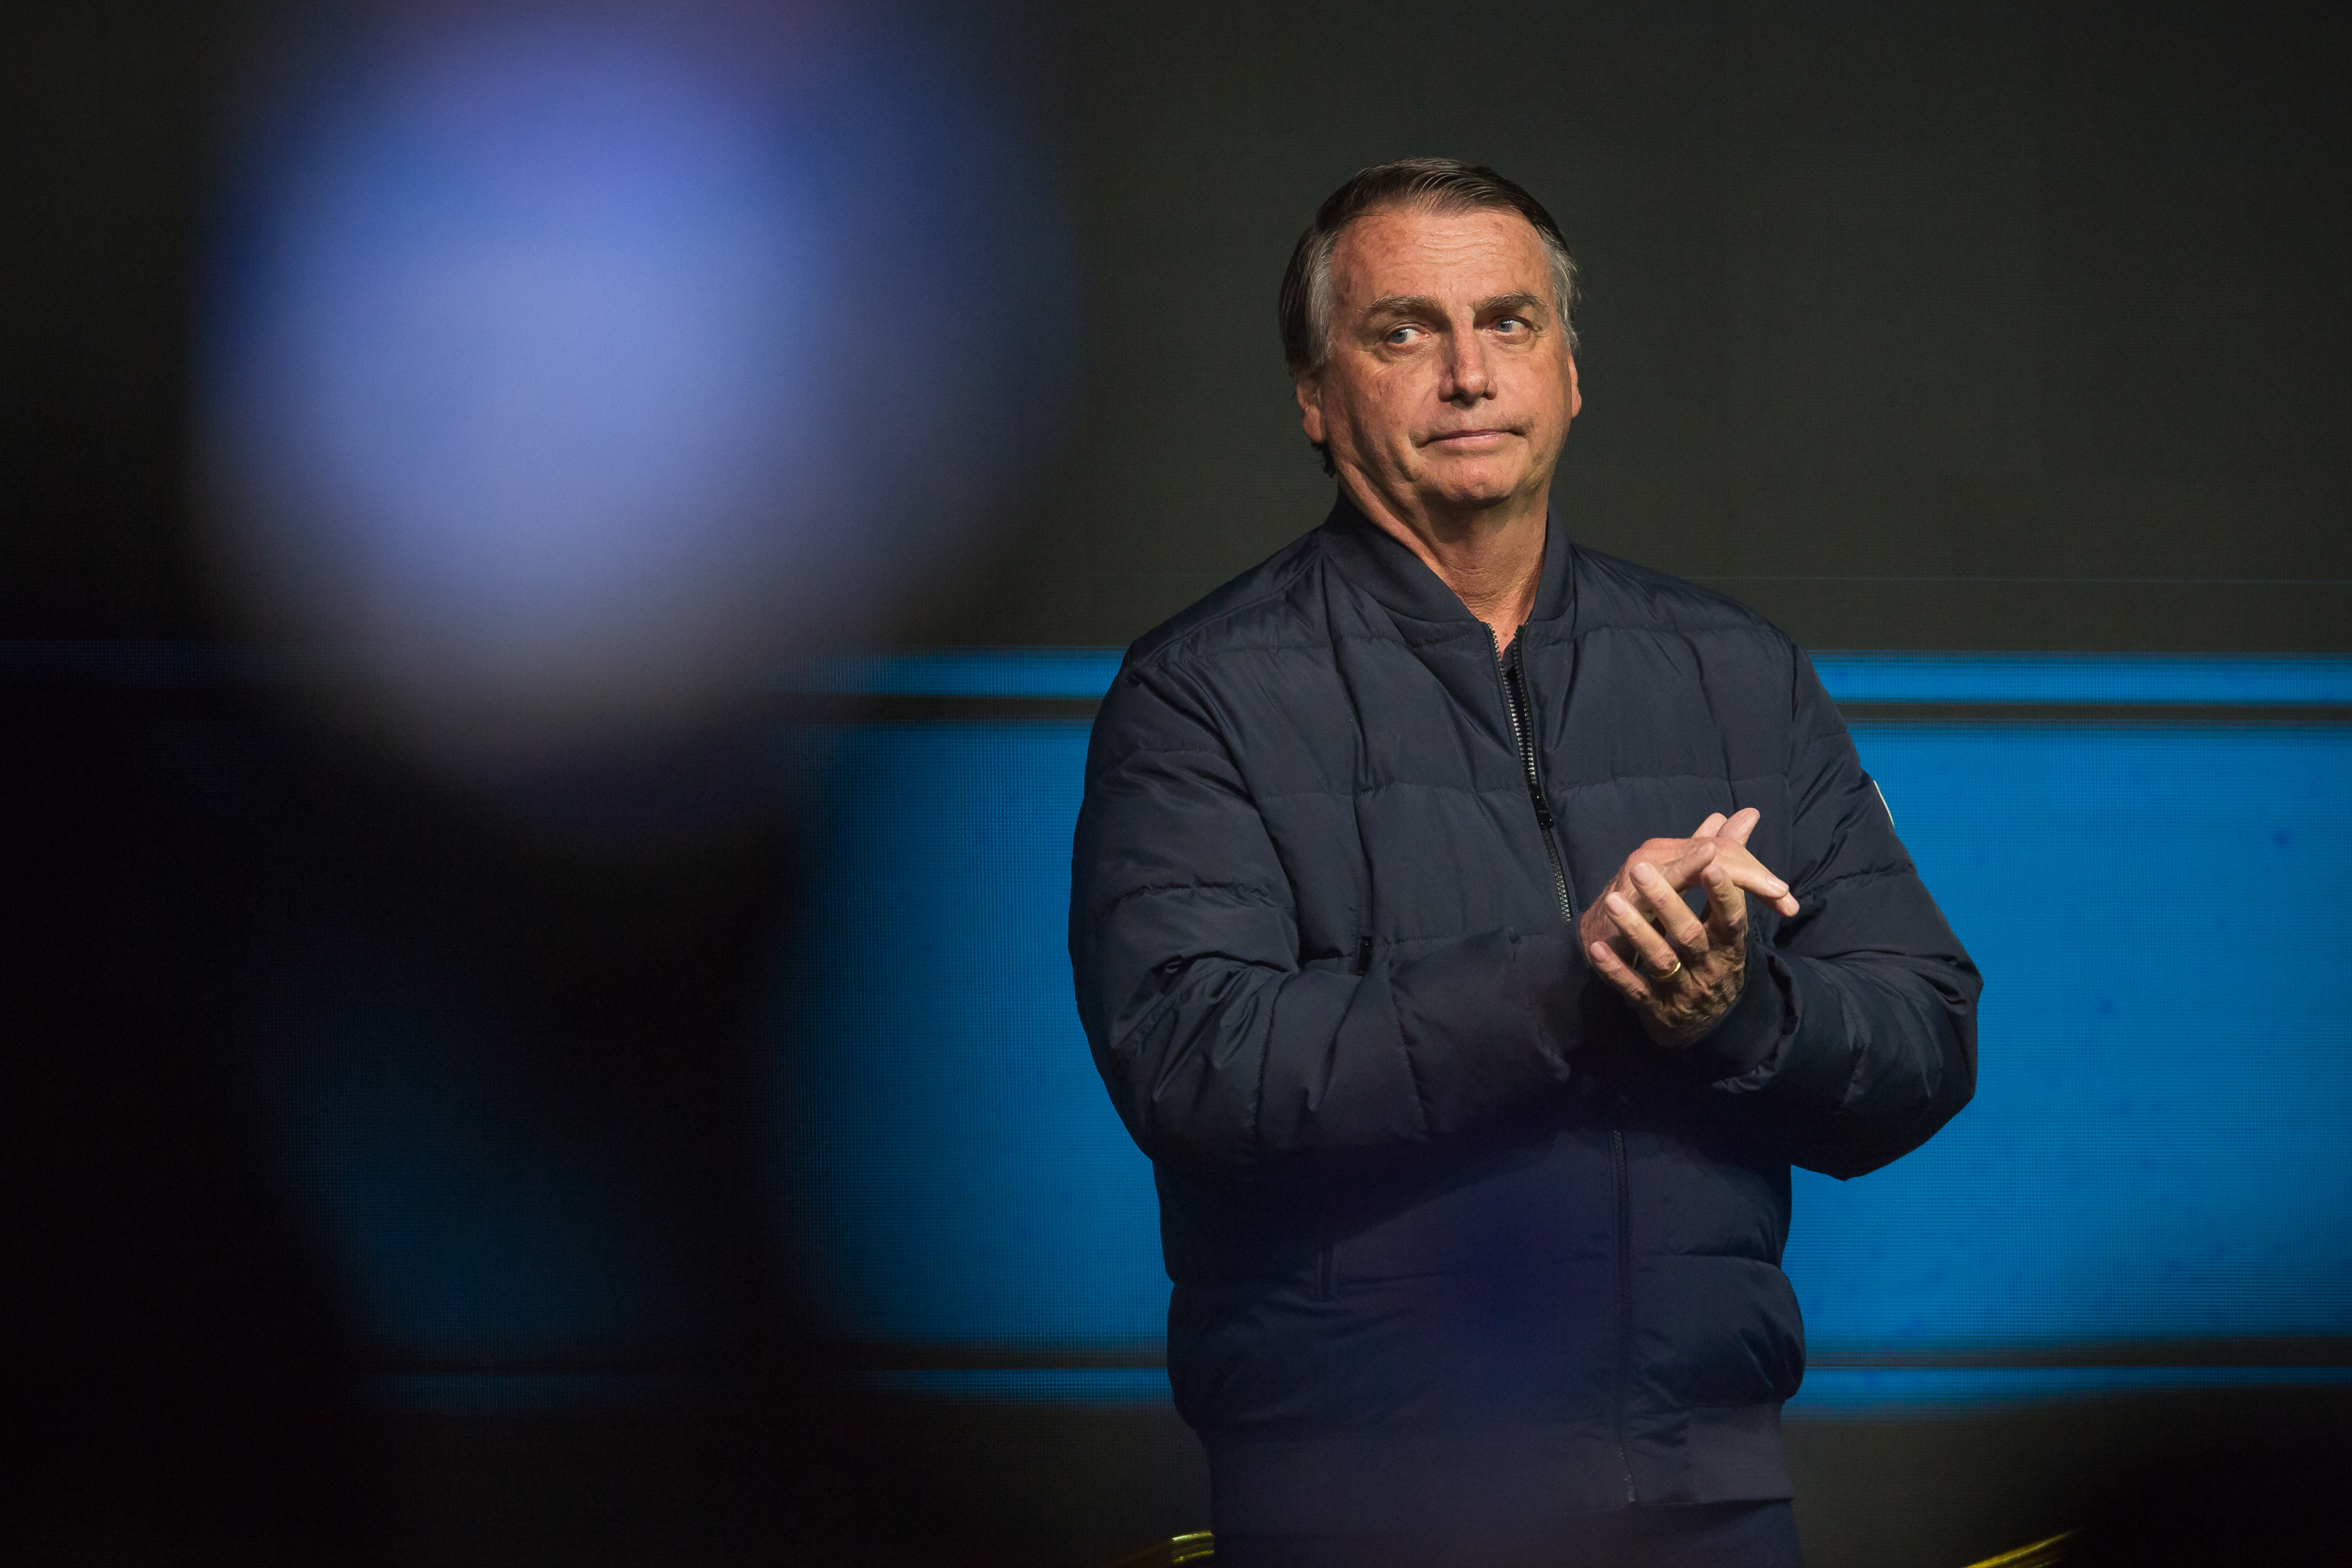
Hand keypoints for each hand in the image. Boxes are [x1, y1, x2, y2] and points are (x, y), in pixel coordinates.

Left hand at [1577, 808, 1798, 1047]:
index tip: (1710, 862)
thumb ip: (1732, 867)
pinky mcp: (1653, 1007)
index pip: (1730, 916)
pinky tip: (1597, 950)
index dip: (1722, 892)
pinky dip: (1615, 971)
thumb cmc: (1716, 956)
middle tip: (1638, 868)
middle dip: (1667, 901)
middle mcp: (1708, 967)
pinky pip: (1633, 989)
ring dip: (1637, 931)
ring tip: (1612, 901)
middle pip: (1690, 934)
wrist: (1702, 1022)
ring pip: (1661, 960)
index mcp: (1729, 943)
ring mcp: (1681, 989)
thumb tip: (1746, 815)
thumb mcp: (1727, 918)